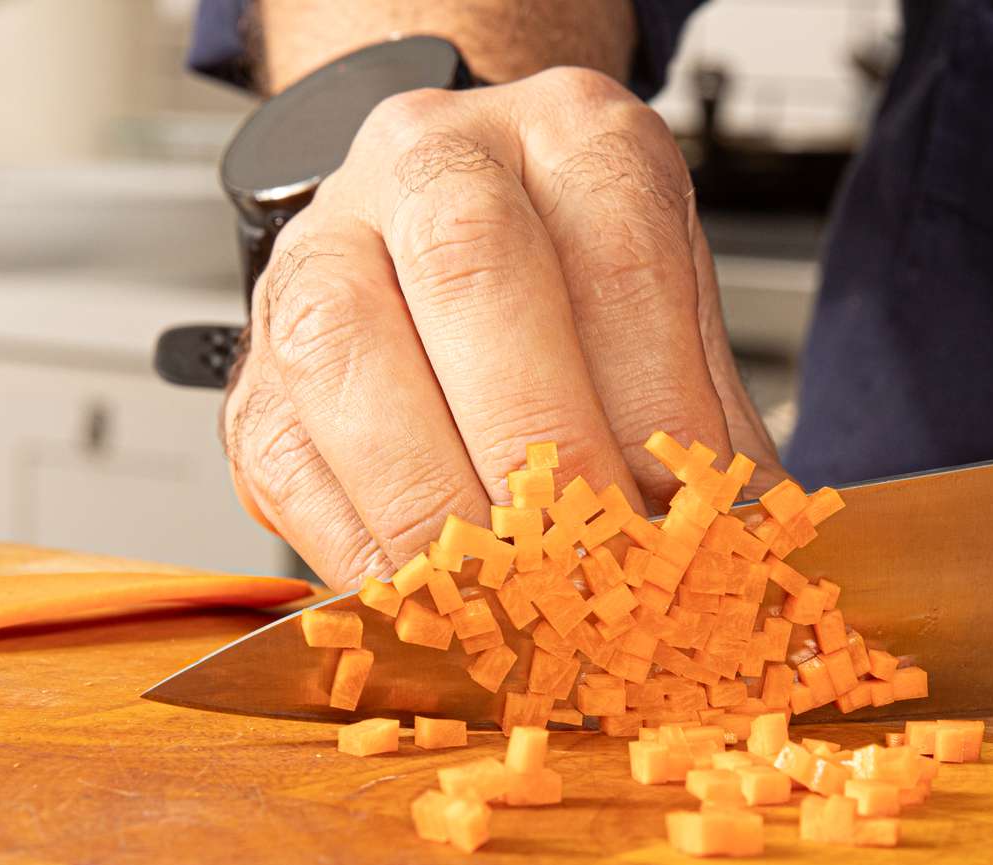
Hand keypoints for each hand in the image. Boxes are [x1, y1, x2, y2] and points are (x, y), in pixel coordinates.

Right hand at [220, 67, 784, 588]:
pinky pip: (288, 459)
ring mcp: (323, 248)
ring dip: (438, 509)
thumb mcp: (670, 320)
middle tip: (594, 572)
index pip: (622, 260)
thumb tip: (734, 554)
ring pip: (350, 358)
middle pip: (472, 274)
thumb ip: (702, 426)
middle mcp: (433, 159)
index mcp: (570, 136)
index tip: (683, 525)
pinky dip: (361, 549)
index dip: (655, 413)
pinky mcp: (258, 363)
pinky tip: (428, 599)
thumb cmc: (573, 285)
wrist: (442, 223)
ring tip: (512, 601)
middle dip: (540, 455)